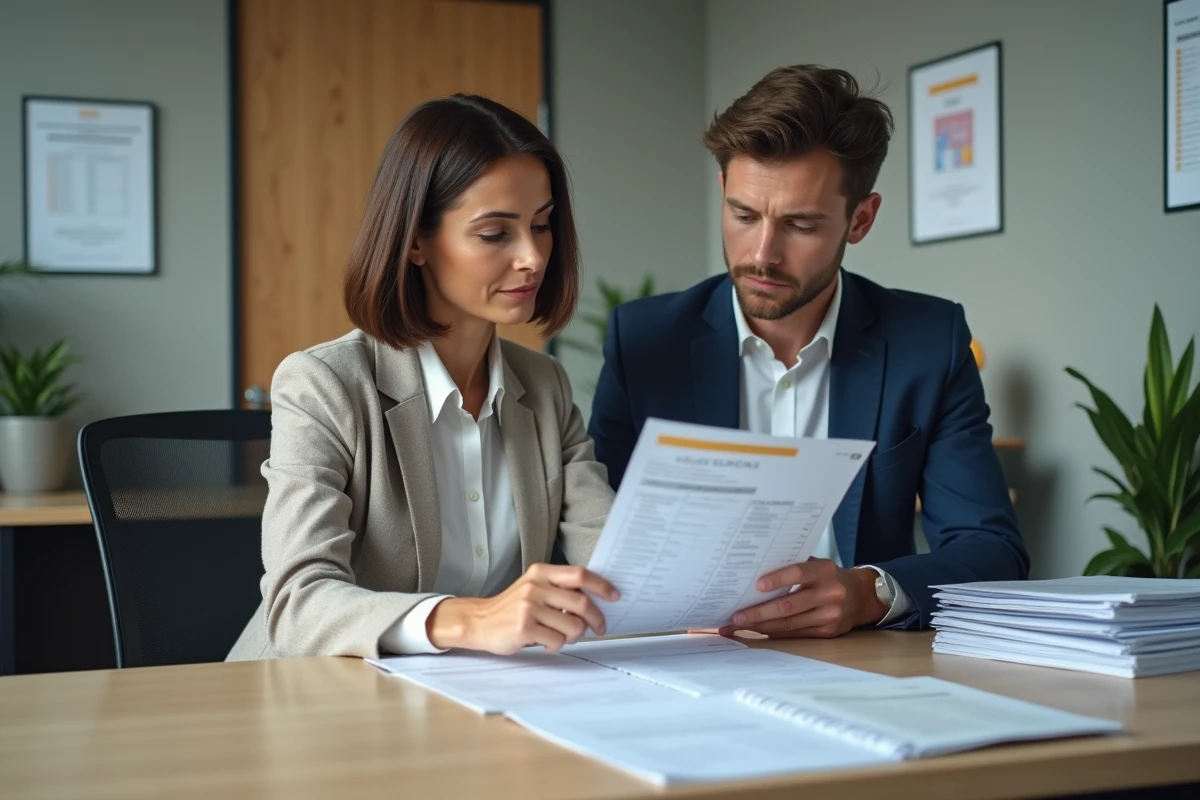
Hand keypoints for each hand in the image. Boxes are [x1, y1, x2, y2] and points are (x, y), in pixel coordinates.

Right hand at [425, 564, 619, 653]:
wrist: (478, 621)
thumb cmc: (511, 607)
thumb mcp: (533, 587)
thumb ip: (559, 588)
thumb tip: (595, 598)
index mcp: (541, 573)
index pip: (580, 575)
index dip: (602, 586)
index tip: (615, 596)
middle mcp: (536, 587)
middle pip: (582, 603)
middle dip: (596, 619)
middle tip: (599, 628)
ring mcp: (529, 607)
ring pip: (573, 626)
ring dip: (575, 636)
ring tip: (563, 636)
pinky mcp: (524, 628)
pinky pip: (557, 641)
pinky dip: (557, 646)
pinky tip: (546, 642)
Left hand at [719, 559, 887, 638]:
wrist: (861, 596)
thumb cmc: (829, 577)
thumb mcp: (817, 565)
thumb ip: (792, 566)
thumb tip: (753, 572)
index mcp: (824, 571)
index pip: (798, 573)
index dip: (777, 579)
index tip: (756, 586)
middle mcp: (829, 593)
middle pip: (788, 606)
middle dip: (758, 613)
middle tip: (736, 616)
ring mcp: (829, 615)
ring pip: (789, 624)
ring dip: (761, 626)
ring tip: (738, 626)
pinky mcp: (827, 632)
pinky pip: (795, 634)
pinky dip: (774, 633)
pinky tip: (758, 630)